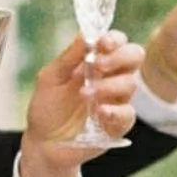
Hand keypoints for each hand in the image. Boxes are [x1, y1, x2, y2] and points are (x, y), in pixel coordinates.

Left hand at [20, 30, 143, 176]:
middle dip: (120, 57)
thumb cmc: (47, 108)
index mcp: (97, 62)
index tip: (102, 43)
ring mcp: (116, 101)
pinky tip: (100, 111)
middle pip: (134, 57)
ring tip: (85, 94)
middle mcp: (110, 78)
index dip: (114, 39)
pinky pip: (128, 114)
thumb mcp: (51, 78)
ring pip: (130, 84)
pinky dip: (115, 111)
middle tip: (99, 65)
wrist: (42, 143)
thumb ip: (69, 57)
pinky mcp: (117, 125)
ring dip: (108, 85)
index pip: (117, 42)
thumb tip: (85, 32)